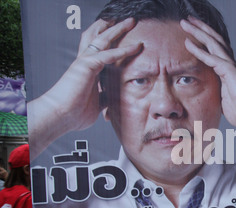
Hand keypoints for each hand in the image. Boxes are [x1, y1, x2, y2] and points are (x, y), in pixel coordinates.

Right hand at [28, 18, 141, 158]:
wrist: (59, 116)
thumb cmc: (74, 114)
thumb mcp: (96, 105)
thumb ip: (105, 98)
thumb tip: (114, 99)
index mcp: (86, 71)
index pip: (99, 51)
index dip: (111, 42)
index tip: (123, 37)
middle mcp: (85, 62)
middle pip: (99, 39)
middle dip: (113, 29)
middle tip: (128, 22)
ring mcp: (85, 62)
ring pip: (102, 39)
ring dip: (117, 30)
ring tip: (130, 22)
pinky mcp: (87, 66)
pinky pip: (108, 55)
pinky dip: (122, 51)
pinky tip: (135, 47)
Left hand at [180, 17, 235, 129]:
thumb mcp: (221, 97)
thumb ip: (213, 90)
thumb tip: (203, 94)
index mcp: (227, 69)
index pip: (214, 48)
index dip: (203, 38)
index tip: (190, 32)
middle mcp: (229, 63)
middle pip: (213, 40)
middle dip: (200, 28)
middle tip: (186, 20)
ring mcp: (230, 66)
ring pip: (213, 43)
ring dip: (198, 32)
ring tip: (185, 23)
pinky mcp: (230, 72)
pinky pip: (212, 58)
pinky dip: (199, 50)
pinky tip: (188, 43)